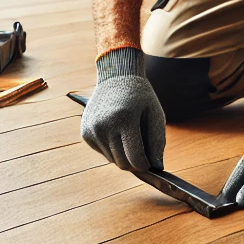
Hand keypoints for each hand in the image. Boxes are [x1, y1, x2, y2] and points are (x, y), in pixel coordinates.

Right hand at [81, 48, 166, 170]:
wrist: (116, 76)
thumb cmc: (140, 97)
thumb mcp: (155, 114)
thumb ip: (157, 142)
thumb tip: (156, 167)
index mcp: (125, 119)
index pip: (135, 157)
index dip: (144, 165)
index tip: (150, 164)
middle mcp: (104, 125)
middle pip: (122, 162)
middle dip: (134, 162)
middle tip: (142, 153)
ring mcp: (92, 129)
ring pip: (112, 160)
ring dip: (123, 155)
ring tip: (129, 136)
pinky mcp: (85, 133)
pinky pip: (103, 152)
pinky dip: (112, 149)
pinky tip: (117, 132)